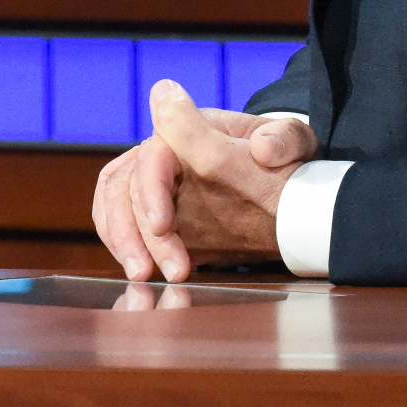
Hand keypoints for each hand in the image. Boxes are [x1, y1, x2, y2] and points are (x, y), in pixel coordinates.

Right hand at [90, 81, 315, 281]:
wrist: (286, 189)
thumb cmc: (285, 161)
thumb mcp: (292, 143)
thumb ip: (283, 137)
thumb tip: (262, 146)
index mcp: (194, 130)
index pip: (153, 153)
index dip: (150, 190)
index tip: (161, 226)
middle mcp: (165, 155)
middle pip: (125, 184)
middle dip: (130, 229)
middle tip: (147, 270)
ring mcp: (156, 184)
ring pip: (115, 204)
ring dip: (122, 240)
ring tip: (141, 276)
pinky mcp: (154, 213)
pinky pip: (121, 223)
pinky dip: (121, 244)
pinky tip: (139, 270)